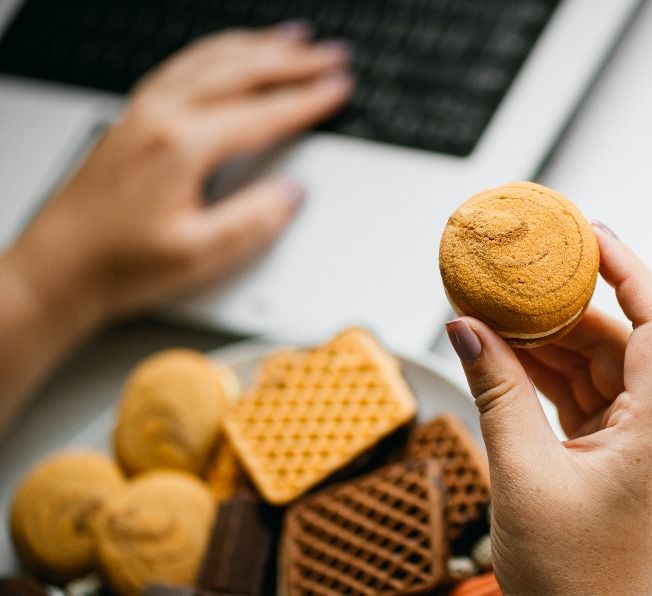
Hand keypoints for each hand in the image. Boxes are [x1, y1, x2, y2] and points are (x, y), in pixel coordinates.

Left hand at [8, 23, 351, 324]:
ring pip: (210, 58)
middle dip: (293, 60)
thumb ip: (253, 220)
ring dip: (258, 45)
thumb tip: (292, 192)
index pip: (262, 113)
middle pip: (240, 71)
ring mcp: (141, 112)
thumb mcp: (199, 255)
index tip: (339, 88)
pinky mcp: (131, 118)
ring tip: (294, 39)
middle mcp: (159, 117)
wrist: (58, 269)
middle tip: (331, 55)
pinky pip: (185, 65)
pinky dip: (219, 51)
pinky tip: (231, 53)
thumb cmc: (118, 265)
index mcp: (181, 146)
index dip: (308, 100)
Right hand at [445, 224, 651, 595]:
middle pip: (623, 342)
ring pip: (602, 369)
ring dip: (553, 343)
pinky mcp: (619, 459)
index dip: (629, 270)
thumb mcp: (522, 476)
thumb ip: (495, 393)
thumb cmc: (569, 582)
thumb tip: (467, 328)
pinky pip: (589, 399)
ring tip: (502, 315)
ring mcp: (642, 447)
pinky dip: (551, 377)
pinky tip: (511, 358)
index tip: (591, 233)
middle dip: (570, 307)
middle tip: (521, 275)